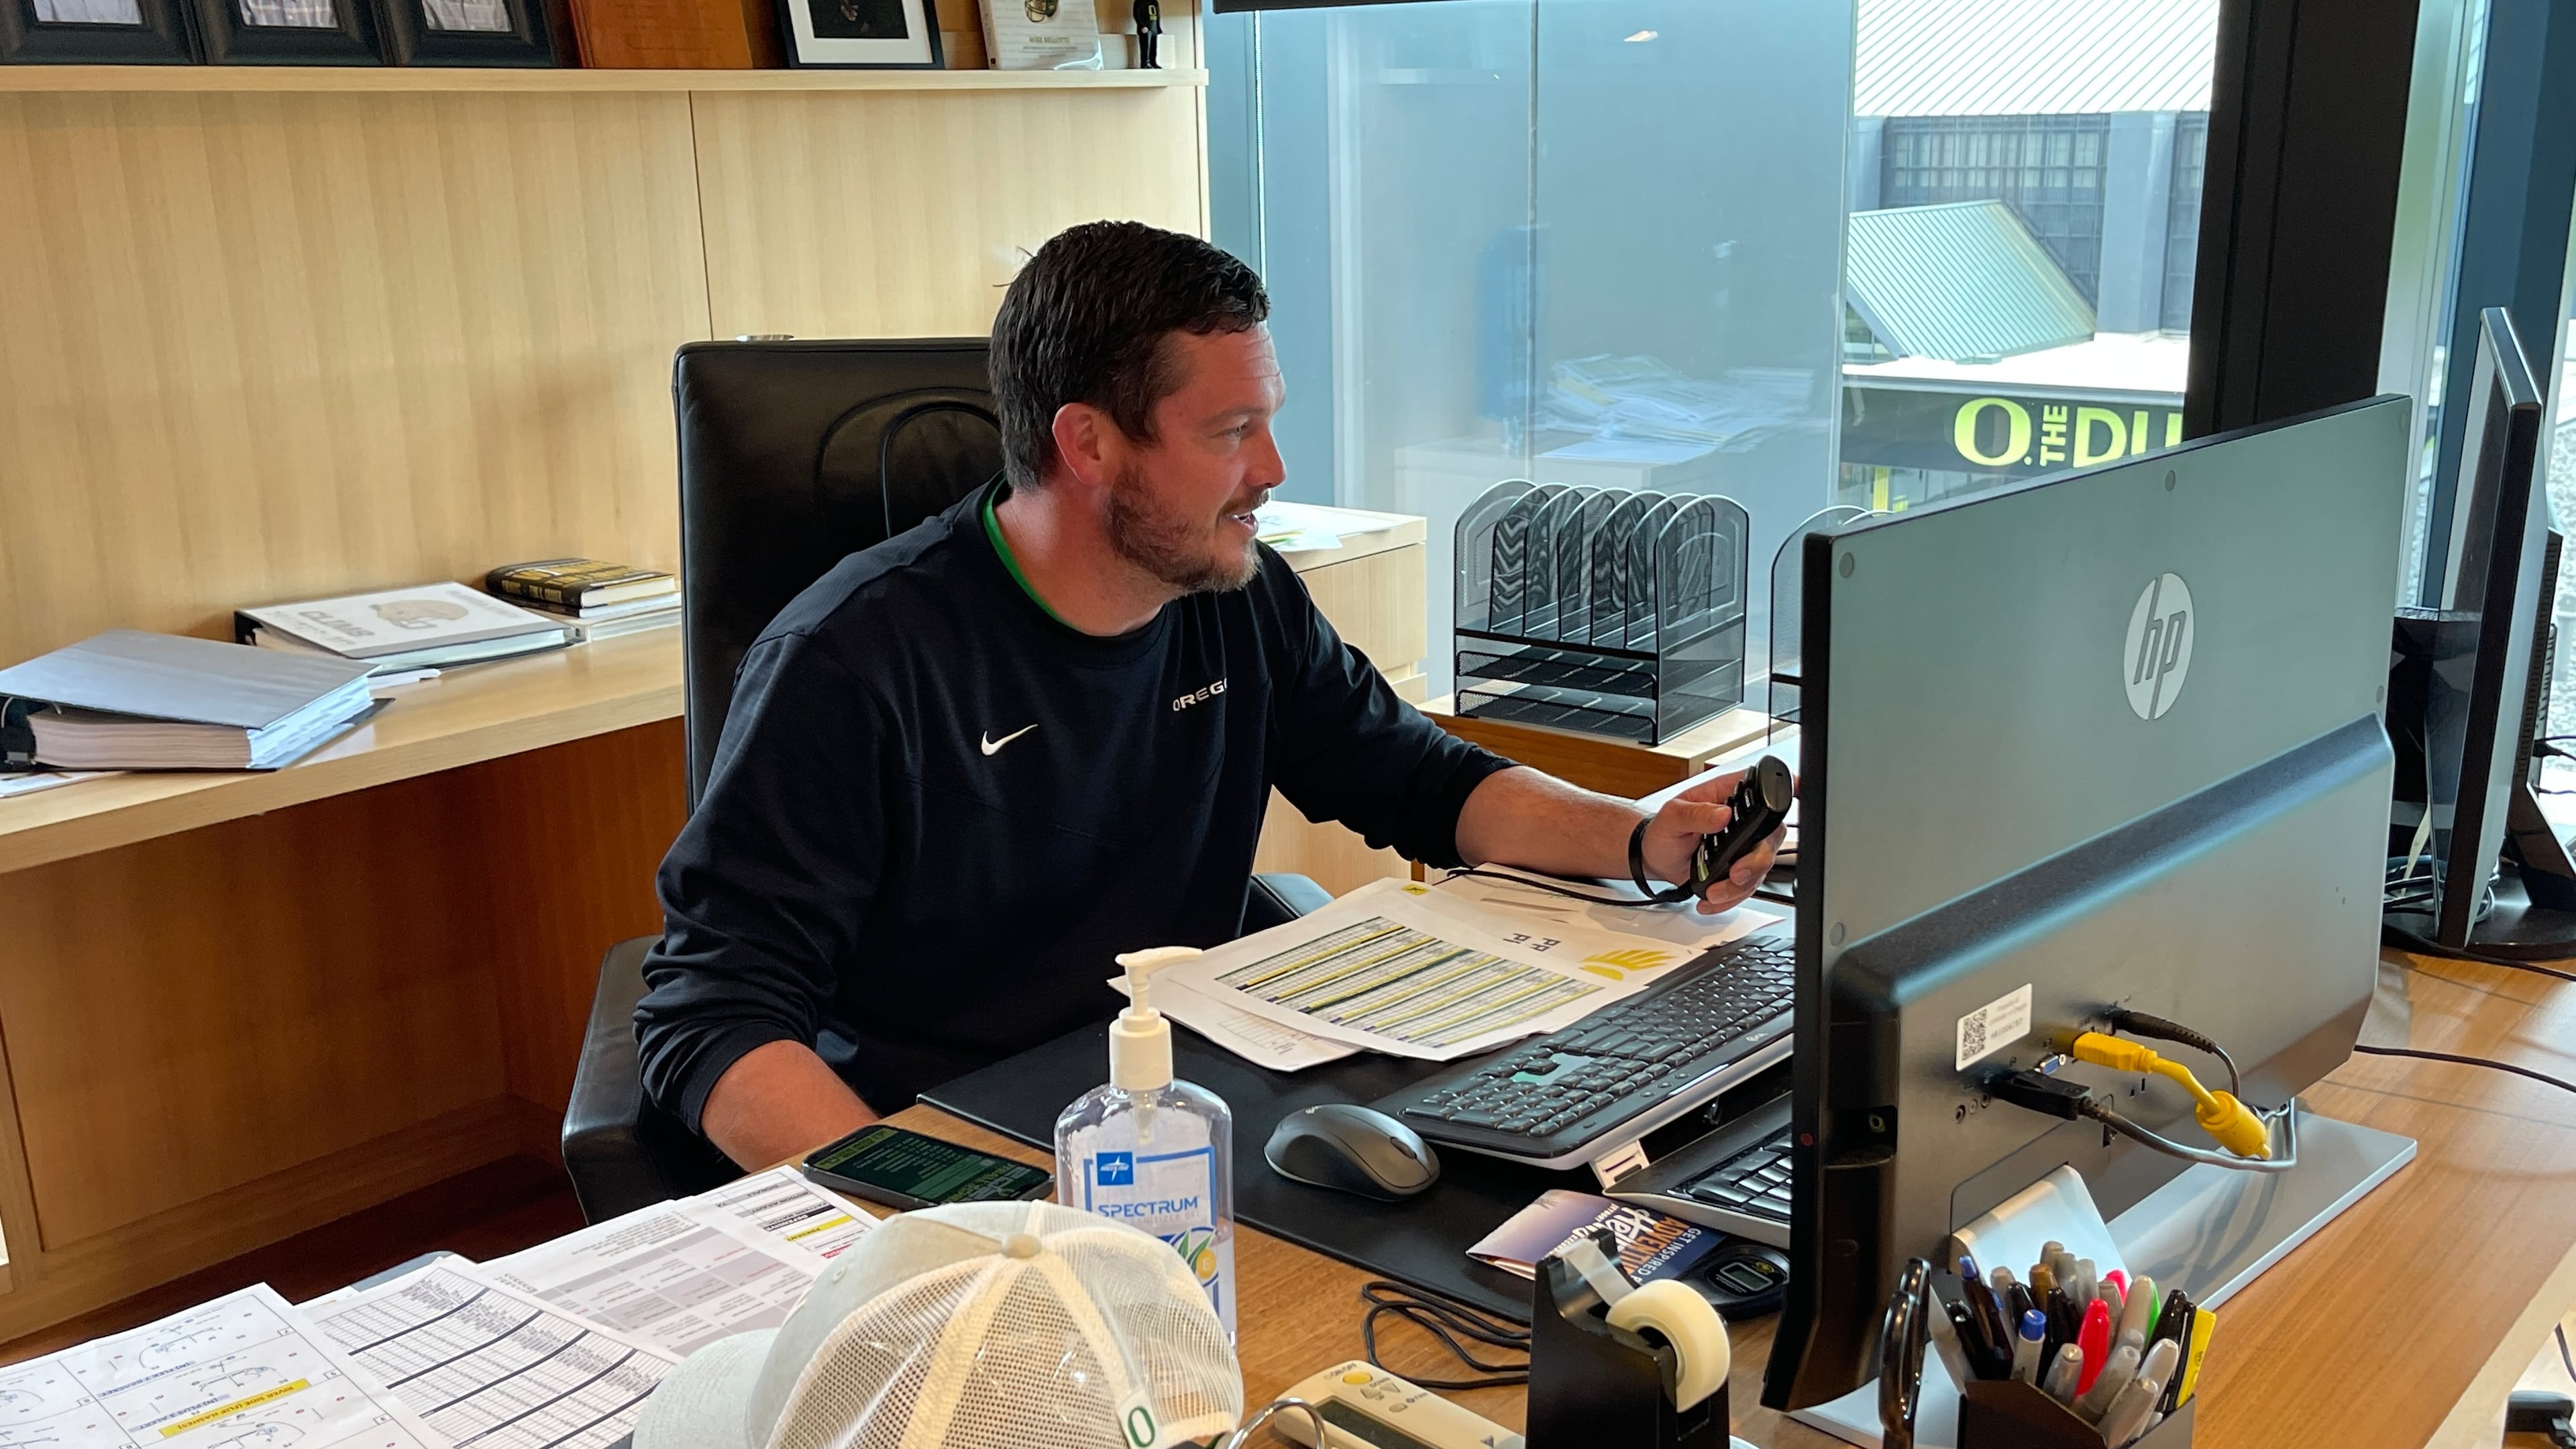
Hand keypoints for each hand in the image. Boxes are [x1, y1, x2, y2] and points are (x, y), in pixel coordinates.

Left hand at [1638, 767, 1788, 914]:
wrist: (1656, 857)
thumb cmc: (1664, 830)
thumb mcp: (1673, 816)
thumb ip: (1696, 814)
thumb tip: (1721, 814)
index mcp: (1729, 795)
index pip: (1765, 788)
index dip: (1788, 789)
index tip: (1800, 792)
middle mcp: (1742, 820)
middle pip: (1772, 837)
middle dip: (1756, 861)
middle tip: (1735, 874)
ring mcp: (1744, 845)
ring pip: (1762, 867)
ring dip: (1739, 886)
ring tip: (1713, 892)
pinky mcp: (1739, 867)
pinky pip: (1747, 886)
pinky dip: (1730, 898)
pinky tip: (1711, 899)